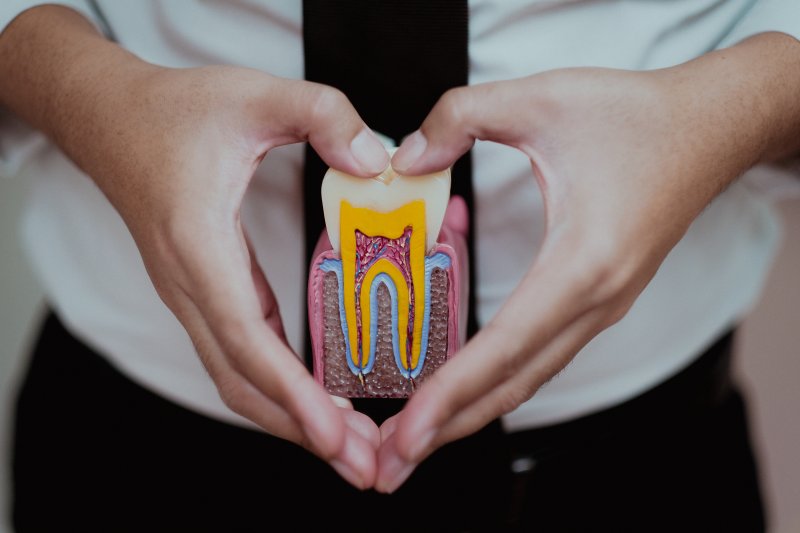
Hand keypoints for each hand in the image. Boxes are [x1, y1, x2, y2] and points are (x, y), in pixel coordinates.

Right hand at [1, 6, 390, 488]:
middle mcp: (191, 286)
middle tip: (365, 466)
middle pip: (243, 380)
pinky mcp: (207, 292)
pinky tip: (318, 402)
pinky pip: (242, 354)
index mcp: (199, 246)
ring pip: (239, 377)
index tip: (332, 435)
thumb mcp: (254, 94)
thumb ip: (321, 115)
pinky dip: (281, 387)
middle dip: (302, 431)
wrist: (110, 118)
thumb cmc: (173, 111)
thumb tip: (378, 164)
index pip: (244, 338)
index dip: (290, 392)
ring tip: (351, 450)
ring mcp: (194, 295)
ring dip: (292, 419)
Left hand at [376, 33, 799, 491]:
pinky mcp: (598, 301)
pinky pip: (542, 356)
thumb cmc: (636, 116)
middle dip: (449, 427)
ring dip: (472, 412)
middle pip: (514, 383)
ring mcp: (602, 307)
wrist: (711, 129)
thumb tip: (404, 159)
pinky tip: (465, 392)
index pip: (505, 346)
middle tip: (391, 464)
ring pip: (529, 377)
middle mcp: (596, 300)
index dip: (451, 394)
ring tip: (417, 440)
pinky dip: (498, 383)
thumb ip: (462, 116)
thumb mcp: (542, 97)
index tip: (407, 431)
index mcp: (583, 263)